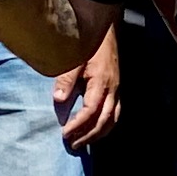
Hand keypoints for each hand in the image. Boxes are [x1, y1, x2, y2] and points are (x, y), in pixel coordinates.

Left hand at [56, 30, 122, 149]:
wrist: (107, 31)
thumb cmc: (89, 44)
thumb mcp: (74, 60)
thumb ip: (66, 79)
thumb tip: (58, 100)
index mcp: (101, 83)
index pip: (91, 111)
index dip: (78, 124)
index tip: (65, 133)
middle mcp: (113, 90)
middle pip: (104, 120)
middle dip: (88, 135)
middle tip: (72, 145)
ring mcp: (117, 90)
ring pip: (113, 120)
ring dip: (98, 134)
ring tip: (83, 142)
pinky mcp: (118, 90)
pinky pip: (116, 113)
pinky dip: (106, 125)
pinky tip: (96, 130)